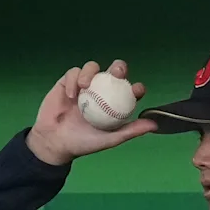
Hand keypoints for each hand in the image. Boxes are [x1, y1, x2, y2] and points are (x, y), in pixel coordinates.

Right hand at [26, 59, 158, 165]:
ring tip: (84, 86)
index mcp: (114, 104)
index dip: (136, 88)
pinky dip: (72, 80)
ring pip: (92, 67)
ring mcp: (84, 85)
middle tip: (117, 72)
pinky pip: (72, 73)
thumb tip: (154, 125)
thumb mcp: (109, 139)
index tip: (136, 91)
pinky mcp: (67, 82)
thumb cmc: (82, 142)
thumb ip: (130, 131)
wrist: (54, 142)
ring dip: (91, 72)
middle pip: (113, 72)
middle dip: (118, 67)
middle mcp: (101, 91)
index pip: (129, 90)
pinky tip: (71, 94)